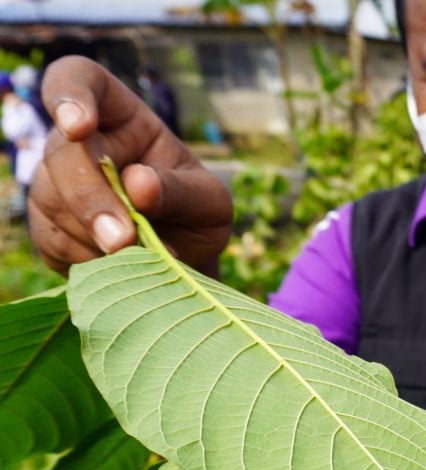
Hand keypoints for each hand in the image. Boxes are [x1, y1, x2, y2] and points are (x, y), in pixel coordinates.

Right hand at [29, 56, 231, 274]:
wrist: (184, 266)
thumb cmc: (198, 219)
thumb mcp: (211, 205)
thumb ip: (183, 193)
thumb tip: (138, 185)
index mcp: (124, 119)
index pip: (81, 79)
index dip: (70, 94)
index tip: (78, 126)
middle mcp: (84, 143)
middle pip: (62, 153)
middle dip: (91, 198)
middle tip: (123, 240)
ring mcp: (57, 183)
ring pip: (51, 200)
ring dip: (93, 235)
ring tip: (139, 255)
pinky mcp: (47, 226)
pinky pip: (51, 240)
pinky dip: (86, 259)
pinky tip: (118, 265)